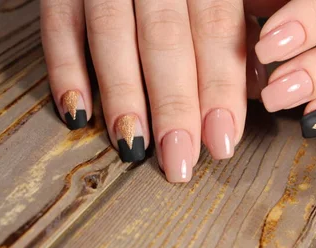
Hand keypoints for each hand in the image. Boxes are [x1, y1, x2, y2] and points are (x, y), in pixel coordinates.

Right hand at [41, 0, 261, 182]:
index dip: (220, 87)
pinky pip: (57, 25)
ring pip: (111, 34)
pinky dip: (64, 69)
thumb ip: (241, 19)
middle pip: (164, 38)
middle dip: (173, 105)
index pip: (217, 27)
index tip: (222, 140)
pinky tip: (76, 113)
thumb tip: (257, 85)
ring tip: (133, 147)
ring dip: (122, 96)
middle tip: (179, 160)